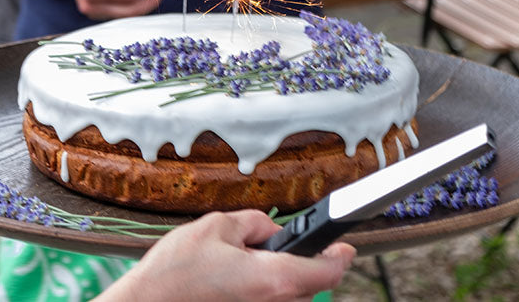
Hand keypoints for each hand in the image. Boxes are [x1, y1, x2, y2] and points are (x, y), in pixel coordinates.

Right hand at [98, 210, 354, 301]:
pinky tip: (227, 287)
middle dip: (292, 262)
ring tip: (231, 270)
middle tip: (256, 249)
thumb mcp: (216, 227)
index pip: (329, 269)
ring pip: (286, 297)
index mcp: (275, 278)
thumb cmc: (175, 273)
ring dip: (273, 281)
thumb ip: (255, 222)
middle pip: (307, 284)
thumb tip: (272, 230)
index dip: (339, 254)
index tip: (343, 245)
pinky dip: (258, 294)